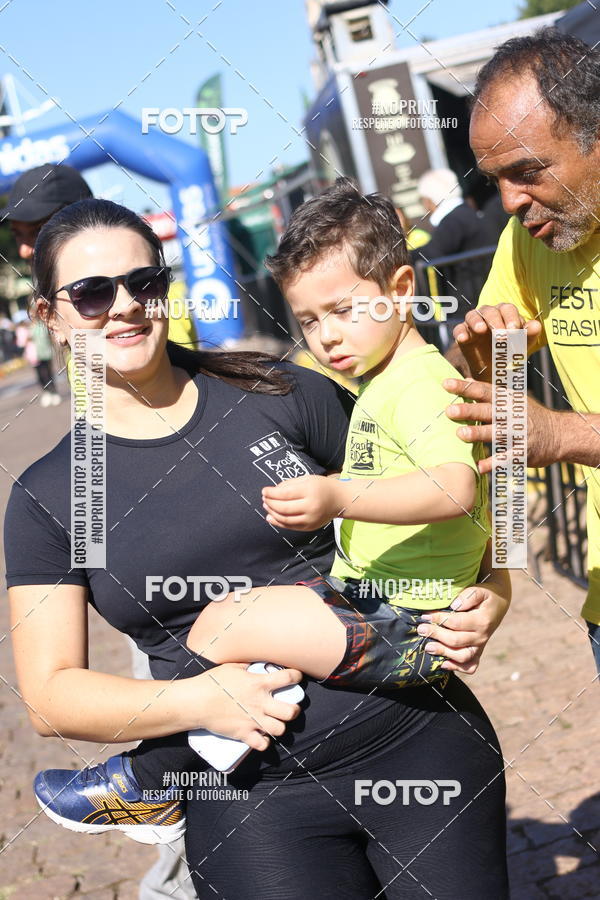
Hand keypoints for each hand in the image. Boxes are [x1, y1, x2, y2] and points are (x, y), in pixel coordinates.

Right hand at [195, 663, 302, 751]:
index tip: (296, 677)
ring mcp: (253, 720)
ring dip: (280, 726)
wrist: (196, 702)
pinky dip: (264, 742)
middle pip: (291, 712)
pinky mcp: (243, 734)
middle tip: (289, 708)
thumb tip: (258, 664)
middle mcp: (260, 703)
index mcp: (259, 683)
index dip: (297, 676)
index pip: (288, 678)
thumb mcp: (233, 666)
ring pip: (280, 730)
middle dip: (294, 710)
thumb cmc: (213, 681)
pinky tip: (261, 735)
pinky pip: (262, 744)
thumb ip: (249, 666)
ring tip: (274, 722)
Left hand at [262, 474, 341, 530]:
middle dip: (270, 503)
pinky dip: (278, 523)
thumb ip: (289, 484)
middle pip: (283, 508)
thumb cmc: (321, 486)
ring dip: (272, 513)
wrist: (340, 500)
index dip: (271, 493)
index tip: (264, 491)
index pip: (285, 494)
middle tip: (264, 498)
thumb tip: (271, 492)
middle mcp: (311, 507)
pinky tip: (270, 517)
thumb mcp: (306, 479)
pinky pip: (290, 526)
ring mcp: (311, 519)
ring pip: (285, 519)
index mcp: (310, 491)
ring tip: (266, 506)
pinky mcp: (310, 527)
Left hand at [416, 582, 509, 674]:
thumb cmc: (485, 596)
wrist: (499, 604)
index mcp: (482, 621)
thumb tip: (454, 606)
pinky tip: (443, 663)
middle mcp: (482, 636)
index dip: (439, 619)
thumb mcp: (480, 590)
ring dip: (443, 653)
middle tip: (421, 629)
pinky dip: (457, 667)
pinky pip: (470, 666)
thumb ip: (468, 596)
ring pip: (462, 656)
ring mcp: (480, 646)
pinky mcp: (478, 652)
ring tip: (428, 647)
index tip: (425, 615)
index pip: (456, 622)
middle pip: (456, 640)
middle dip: (436, 635)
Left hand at [444, 377, 561, 472]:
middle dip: (469, 410)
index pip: (483, 391)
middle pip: (488, 410)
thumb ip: (489, 394)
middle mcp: (512, 415)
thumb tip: (466, 381)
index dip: (465, 387)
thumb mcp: (512, 400)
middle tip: (450, 410)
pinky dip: (493, 462)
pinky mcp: (523, 452)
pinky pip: (506, 458)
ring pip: (496, 433)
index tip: (446, 384)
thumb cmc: (528, 416)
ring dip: (478, 433)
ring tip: (461, 434)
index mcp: (507, 400)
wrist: (559, 435)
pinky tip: (479, 467)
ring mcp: (518, 434)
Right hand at [453, 304, 541, 379]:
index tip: (513, 330)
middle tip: (500, 335)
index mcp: (505, 313)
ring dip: (476, 321)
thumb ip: (529, 335)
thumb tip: (536, 325)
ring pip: (472, 315)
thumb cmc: (511, 350)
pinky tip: (463, 339)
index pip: (507, 309)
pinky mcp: (463, 333)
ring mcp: (474, 322)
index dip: (511, 318)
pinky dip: (460, 332)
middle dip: (495, 321)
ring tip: (481, 329)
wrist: (495, 367)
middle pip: (490, 310)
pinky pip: (459, 329)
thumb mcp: (522, 345)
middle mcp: (488, 314)